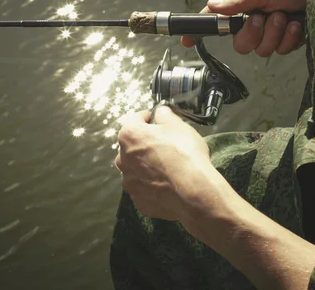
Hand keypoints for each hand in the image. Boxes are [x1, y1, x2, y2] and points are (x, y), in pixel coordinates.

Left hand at [114, 106, 223, 221]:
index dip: (148, 117)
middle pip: (132, 146)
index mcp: (128, 136)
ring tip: (168, 167)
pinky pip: (144, 189)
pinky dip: (153, 185)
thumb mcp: (178, 125)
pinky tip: (168, 184)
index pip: (134, 119)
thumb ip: (165, 115)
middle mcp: (122, 159)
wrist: (193, 191)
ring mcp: (129, 183)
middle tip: (166, 145)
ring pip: (136, 169)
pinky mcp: (139, 202)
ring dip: (147, 166)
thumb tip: (160, 112)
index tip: (158, 119)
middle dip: (146, 143)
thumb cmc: (184, 152)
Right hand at [182, 0, 314, 55]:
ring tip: (286, 16)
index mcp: (244, 2)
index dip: (201, 29)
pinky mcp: (288, 41)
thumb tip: (211, 6)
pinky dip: (289, 38)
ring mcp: (271, 31)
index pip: (217, 18)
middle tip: (266, 17)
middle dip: (253, 33)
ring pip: (260, 50)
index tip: (186, 41)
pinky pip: (280, 50)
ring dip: (275, 33)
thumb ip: (238, 0)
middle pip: (239, 43)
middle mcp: (255, 18)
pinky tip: (298, 25)